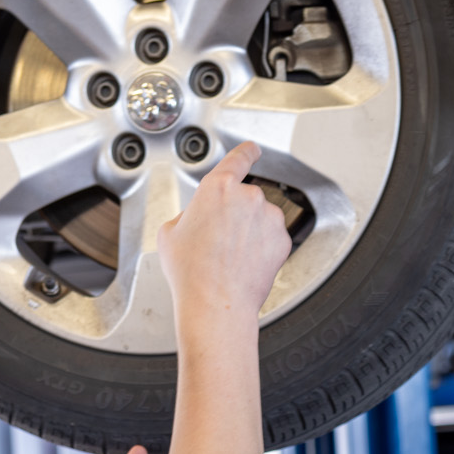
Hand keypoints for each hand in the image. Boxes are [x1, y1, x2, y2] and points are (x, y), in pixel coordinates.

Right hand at [156, 142, 291, 327]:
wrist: (216, 304)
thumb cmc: (191, 273)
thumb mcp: (170, 233)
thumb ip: (189, 213)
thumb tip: (200, 218)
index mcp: (218, 188)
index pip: (237, 159)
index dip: (246, 152)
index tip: (253, 149)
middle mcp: (248, 197)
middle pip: (243, 198)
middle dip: (233, 216)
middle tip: (217, 242)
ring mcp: (269, 218)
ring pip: (260, 219)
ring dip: (249, 232)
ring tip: (229, 257)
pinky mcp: (282, 240)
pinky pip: (271, 238)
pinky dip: (262, 248)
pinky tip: (244, 263)